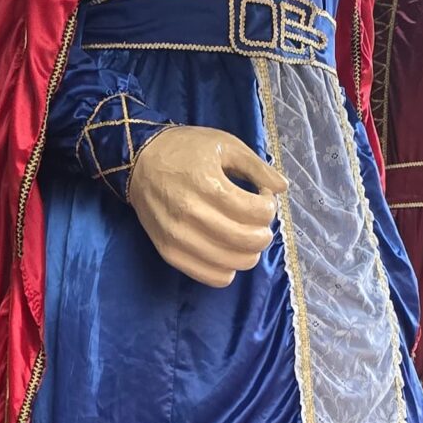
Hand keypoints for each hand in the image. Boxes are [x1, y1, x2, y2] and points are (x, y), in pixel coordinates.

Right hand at [128, 125, 286, 287]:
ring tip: (241, 231)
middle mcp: (190, 215)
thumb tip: (283, 188)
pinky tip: (226, 247)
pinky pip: (213, 277)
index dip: (269, 205)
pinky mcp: (170, 253)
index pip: (256, 213)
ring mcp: (178, 238)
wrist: (140, 162)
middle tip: (256, 217)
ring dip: (249, 250)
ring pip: (235, 263)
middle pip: (249, 241)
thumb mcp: (225, 145)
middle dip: (264, 230)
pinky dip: (229, 267)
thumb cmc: (185, 150)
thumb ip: (257, 167)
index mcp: (206, 184)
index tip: (262, 195)